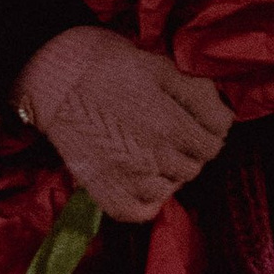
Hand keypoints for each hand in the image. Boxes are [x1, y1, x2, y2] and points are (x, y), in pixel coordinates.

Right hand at [15, 27, 232, 224]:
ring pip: (173, 186)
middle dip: (190, 146)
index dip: (210, 125)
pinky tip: (139, 176)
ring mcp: (129, 179)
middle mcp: (153, 157)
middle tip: (169, 128)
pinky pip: (144, 210)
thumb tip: (224, 114)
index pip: (216, 138)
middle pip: (197, 164)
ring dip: (170, 170)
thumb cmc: (103, 62)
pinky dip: (147, 198)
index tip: (197, 118)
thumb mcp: (158, 65)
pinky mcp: (105, 193)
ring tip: (150, 148)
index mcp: (169, 123)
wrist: (49, 76)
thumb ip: (196, 92)